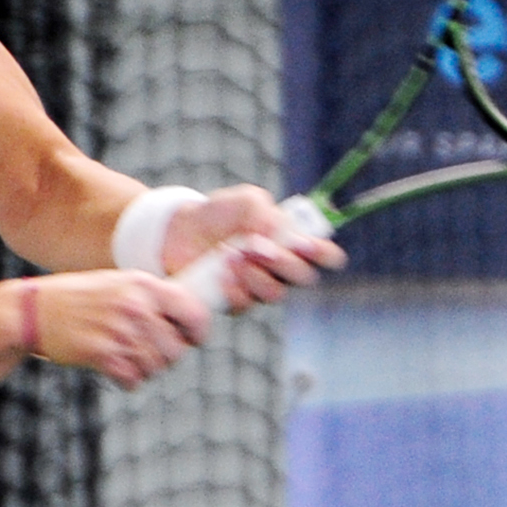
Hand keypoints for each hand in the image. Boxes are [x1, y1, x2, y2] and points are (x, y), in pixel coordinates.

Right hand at [20, 270, 208, 387]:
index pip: (195, 313)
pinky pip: (133, 380)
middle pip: (176, 349)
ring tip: (126, 358)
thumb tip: (188, 321)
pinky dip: (128, 380)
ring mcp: (118, 331)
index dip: (197, 332)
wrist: (32, 311)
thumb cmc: (79, 298)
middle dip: (166, 357)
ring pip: (156, 367)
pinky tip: (115, 369)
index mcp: (144, 285)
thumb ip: (150, 297)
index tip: (189, 340)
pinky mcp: (101, 355)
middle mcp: (135, 306)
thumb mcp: (117, 283)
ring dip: (144, 369)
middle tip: (147, 353)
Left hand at [164, 185, 347, 310]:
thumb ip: (266, 214)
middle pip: (303, 277)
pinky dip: (234, 287)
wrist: (181, 230)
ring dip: (256, 274)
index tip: (313, 248)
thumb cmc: (219, 214)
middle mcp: (281, 269)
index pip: (323, 254)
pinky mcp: (235, 302)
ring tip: (232, 255)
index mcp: (291, 242)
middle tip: (260, 248)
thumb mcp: (246, 201)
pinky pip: (245, 304)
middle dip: (285, 263)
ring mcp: (259, 288)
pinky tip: (220, 271)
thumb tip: (278, 235)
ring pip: (275, 293)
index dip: (325, 254)